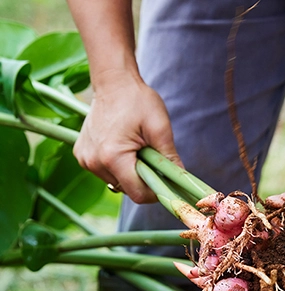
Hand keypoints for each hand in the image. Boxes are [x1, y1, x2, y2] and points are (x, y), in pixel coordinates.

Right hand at [74, 71, 181, 203]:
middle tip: (152, 159)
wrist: (113, 82)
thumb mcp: (160, 128)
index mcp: (112, 157)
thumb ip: (170, 158)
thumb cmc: (137, 100)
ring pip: (117, 183)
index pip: (138, 194)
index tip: (166, 182)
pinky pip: (107, 173)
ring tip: (136, 150)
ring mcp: (85, 160)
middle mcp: (94, 162)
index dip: (156, 193)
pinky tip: (122, 147)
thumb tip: (182, 181)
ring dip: (131, 174)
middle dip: (144, 181)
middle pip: (128, 190)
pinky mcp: (82, 156)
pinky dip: (118, 167)